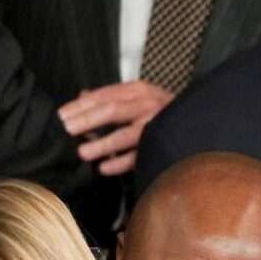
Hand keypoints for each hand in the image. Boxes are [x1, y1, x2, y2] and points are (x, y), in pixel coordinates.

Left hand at [57, 80, 174, 175]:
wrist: (199, 119)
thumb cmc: (163, 109)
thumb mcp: (138, 96)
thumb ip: (111, 96)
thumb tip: (82, 95)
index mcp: (138, 91)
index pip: (103, 96)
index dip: (80, 106)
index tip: (61, 115)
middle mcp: (147, 105)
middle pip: (110, 111)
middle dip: (86, 121)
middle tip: (66, 130)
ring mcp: (156, 125)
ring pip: (125, 134)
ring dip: (102, 144)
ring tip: (82, 152)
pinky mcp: (162, 145)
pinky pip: (139, 155)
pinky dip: (121, 162)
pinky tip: (104, 168)